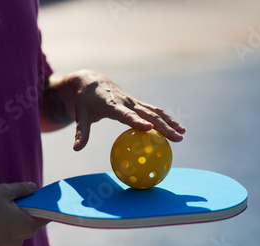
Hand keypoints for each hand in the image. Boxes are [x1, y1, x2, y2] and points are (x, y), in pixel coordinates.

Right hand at [0, 182, 47, 245]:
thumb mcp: (3, 191)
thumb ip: (22, 189)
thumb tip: (33, 187)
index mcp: (27, 227)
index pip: (44, 215)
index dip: (43, 203)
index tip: (41, 194)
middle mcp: (20, 240)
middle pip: (30, 219)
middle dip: (25, 206)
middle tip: (14, 194)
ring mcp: (6, 244)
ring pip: (16, 224)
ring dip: (12, 213)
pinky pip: (5, 229)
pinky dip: (2, 220)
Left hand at [42, 69, 185, 150]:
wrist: (92, 81)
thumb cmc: (84, 100)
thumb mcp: (80, 115)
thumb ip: (81, 132)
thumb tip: (76, 149)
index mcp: (111, 104)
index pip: (125, 114)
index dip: (137, 121)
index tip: (148, 128)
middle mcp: (126, 102)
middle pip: (148, 114)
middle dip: (163, 126)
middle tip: (177, 137)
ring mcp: (133, 102)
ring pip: (155, 112)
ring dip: (170, 122)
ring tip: (183, 134)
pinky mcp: (137, 104)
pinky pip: (154, 111)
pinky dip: (166, 119)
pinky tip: (176, 129)